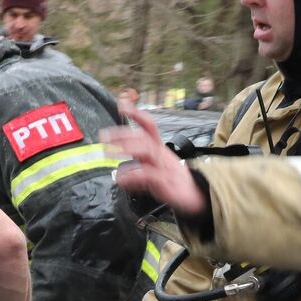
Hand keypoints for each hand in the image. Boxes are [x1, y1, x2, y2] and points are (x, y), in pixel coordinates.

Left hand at [103, 101, 205, 216]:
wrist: (196, 195)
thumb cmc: (173, 179)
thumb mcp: (157, 165)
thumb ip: (140, 162)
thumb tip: (119, 168)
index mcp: (159, 148)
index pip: (149, 126)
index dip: (137, 114)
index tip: (122, 105)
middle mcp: (161, 154)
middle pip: (143, 137)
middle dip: (123, 134)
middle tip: (104, 136)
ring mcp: (163, 167)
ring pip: (147, 151)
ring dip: (126, 149)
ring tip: (109, 152)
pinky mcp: (165, 183)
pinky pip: (148, 176)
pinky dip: (133, 176)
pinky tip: (120, 178)